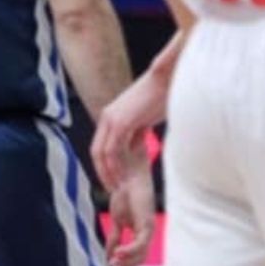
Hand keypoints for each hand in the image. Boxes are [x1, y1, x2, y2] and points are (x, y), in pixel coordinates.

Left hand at [91, 68, 168, 188]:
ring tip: (119, 187)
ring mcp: (112, 119)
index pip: (101, 145)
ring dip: (109, 172)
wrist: (168, 77)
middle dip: (103, 172)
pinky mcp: (121, 122)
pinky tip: (125, 176)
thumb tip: (137, 144)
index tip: (114, 178)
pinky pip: (113, 150)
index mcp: (111, 115)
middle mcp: (107, 117)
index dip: (105, 164)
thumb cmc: (164, 94)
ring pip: (102, 154)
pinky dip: (117, 166)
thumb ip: (138, 129)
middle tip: (113, 188)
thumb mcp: (146, 116)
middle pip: (96, 151)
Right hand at [105, 163, 155, 265]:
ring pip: (142, 253)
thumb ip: (115, 237)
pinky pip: (140, 242)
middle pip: (141, 257)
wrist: (129, 179)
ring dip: (128, 262)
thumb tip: (109, 255)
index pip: (137, 255)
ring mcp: (148, 228)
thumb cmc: (125, 197)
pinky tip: (117, 254)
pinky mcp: (146, 222)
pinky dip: (129, 250)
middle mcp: (147, 232)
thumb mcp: (117, 222)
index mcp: (140, 232)